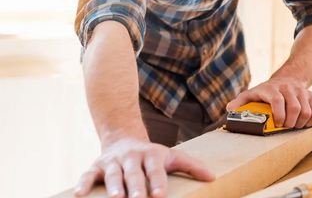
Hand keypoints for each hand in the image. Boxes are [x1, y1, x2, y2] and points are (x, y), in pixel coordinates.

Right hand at [74, 137, 214, 197]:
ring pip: (113, 173)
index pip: (155, 169)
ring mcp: (114, 161)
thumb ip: (191, 166)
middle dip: (136, 187)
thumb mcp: (171, 156)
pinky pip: (89, 174)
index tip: (159, 196)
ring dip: (114, 186)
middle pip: (134, 173)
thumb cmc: (151, 155)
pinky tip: (79, 195)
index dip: (157, 182)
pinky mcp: (97, 166)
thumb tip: (213, 178)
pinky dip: (84, 183)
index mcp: (151, 155)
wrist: (124, 137)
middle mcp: (132, 156)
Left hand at [226, 77, 311, 128]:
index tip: (278, 124)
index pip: (277, 100)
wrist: (286, 79)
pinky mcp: (310, 95)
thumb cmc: (266, 91)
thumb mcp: (251, 94)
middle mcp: (287, 88)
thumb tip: (229, 110)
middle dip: (290, 123)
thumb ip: (240, 102)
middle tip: (286, 127)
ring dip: (300, 124)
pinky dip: (311, 121)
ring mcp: (300, 91)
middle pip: (294, 108)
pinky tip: (303, 123)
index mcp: (271, 88)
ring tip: (293, 126)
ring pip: (306, 111)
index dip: (279, 114)